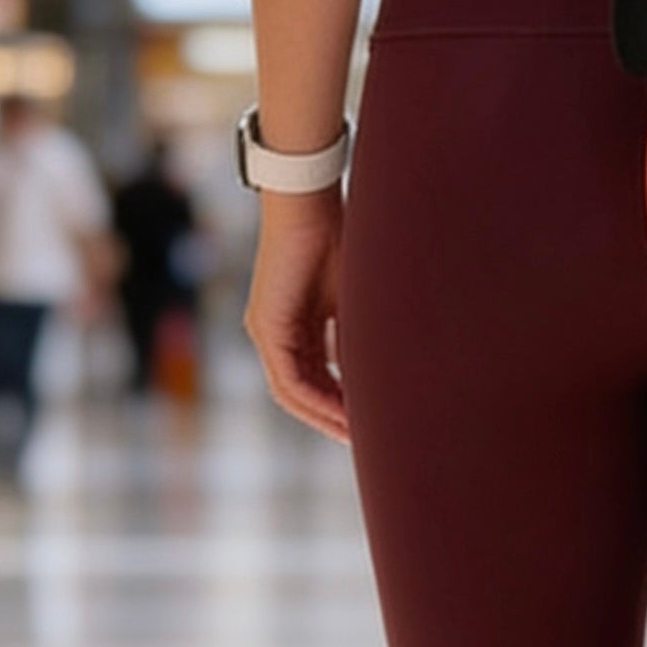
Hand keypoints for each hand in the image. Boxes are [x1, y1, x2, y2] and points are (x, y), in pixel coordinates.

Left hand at [245, 192, 347, 438]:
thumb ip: (357, 336)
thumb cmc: (339, 239)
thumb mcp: (354, 300)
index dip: (342, 404)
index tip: (371, 421)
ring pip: (293, 392)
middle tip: (366, 441)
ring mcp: (267, 331)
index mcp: (296, 326)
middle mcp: (275, 333)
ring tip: (356, 435)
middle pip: (302, 392)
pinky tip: (343, 412)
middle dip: (334, 419)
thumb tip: (380, 372)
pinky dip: (316, 399)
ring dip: (324, 416)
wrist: (310, 205)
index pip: (316, 378)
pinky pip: (289, 379)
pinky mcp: (266, 327)